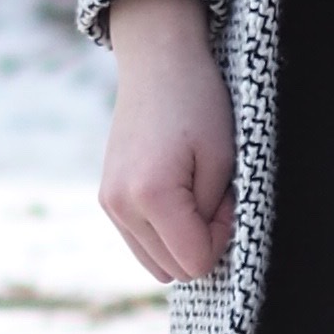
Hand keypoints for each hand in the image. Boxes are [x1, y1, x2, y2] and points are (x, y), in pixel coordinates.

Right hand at [100, 0, 237, 283]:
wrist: (158, 64)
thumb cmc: (199, 104)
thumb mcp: (223, 160)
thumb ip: (213, 215)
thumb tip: (203, 251)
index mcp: (151, 196)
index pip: (196, 262)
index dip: (222, 236)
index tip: (226, 197)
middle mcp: (121, 207)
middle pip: (175, 269)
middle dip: (203, 240)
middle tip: (214, 194)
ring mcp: (109, 205)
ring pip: (156, 263)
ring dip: (183, 240)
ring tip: (194, 193)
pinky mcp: (107, 200)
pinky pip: (141, 243)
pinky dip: (164, 233)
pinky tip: (176, 196)